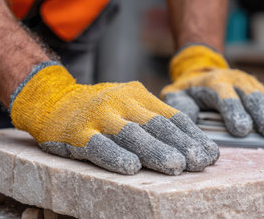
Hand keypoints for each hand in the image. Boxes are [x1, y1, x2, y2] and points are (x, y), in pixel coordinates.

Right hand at [10, 61, 218, 174]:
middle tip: (201, 162)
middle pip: (156, 125)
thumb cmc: (98, 108)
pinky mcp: (77, 133)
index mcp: (137, 96)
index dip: (192, 136)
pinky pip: (98, 145)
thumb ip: (152, 118)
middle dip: (181, 145)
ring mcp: (98, 117)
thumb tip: (188, 143)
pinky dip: (115, 156)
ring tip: (176, 166)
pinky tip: (130, 167)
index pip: (171, 117)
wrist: (52, 100)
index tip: (211, 154)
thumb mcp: (127, 104)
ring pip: (130, 134)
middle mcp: (121, 103)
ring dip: (154, 150)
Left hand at [161, 44, 263, 137]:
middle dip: (262, 115)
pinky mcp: (262, 90)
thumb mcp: (176, 95)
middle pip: (252, 97)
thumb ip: (180, 106)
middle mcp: (236, 80)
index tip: (242, 130)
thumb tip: (191, 118)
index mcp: (214, 82)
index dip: (234, 113)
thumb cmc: (188, 90)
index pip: (225, 97)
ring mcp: (252, 84)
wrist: (202, 71)